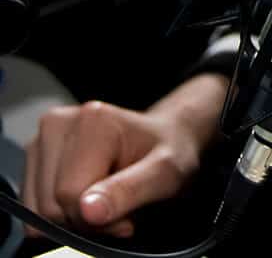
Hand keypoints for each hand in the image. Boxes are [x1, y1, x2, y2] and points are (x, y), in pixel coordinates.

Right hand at [21, 72, 228, 237]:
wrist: (169, 136)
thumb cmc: (171, 152)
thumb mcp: (166, 173)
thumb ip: (129, 190)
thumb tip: (88, 211)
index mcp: (93, 121)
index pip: (71, 195)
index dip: (100, 218)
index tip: (128, 213)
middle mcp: (59, 123)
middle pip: (50, 205)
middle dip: (84, 219)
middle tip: (119, 206)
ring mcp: (42, 139)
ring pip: (37, 211)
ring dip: (71, 218)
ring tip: (105, 198)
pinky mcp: (35, 157)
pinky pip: (31, 209)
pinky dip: (58, 214)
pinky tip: (87, 197)